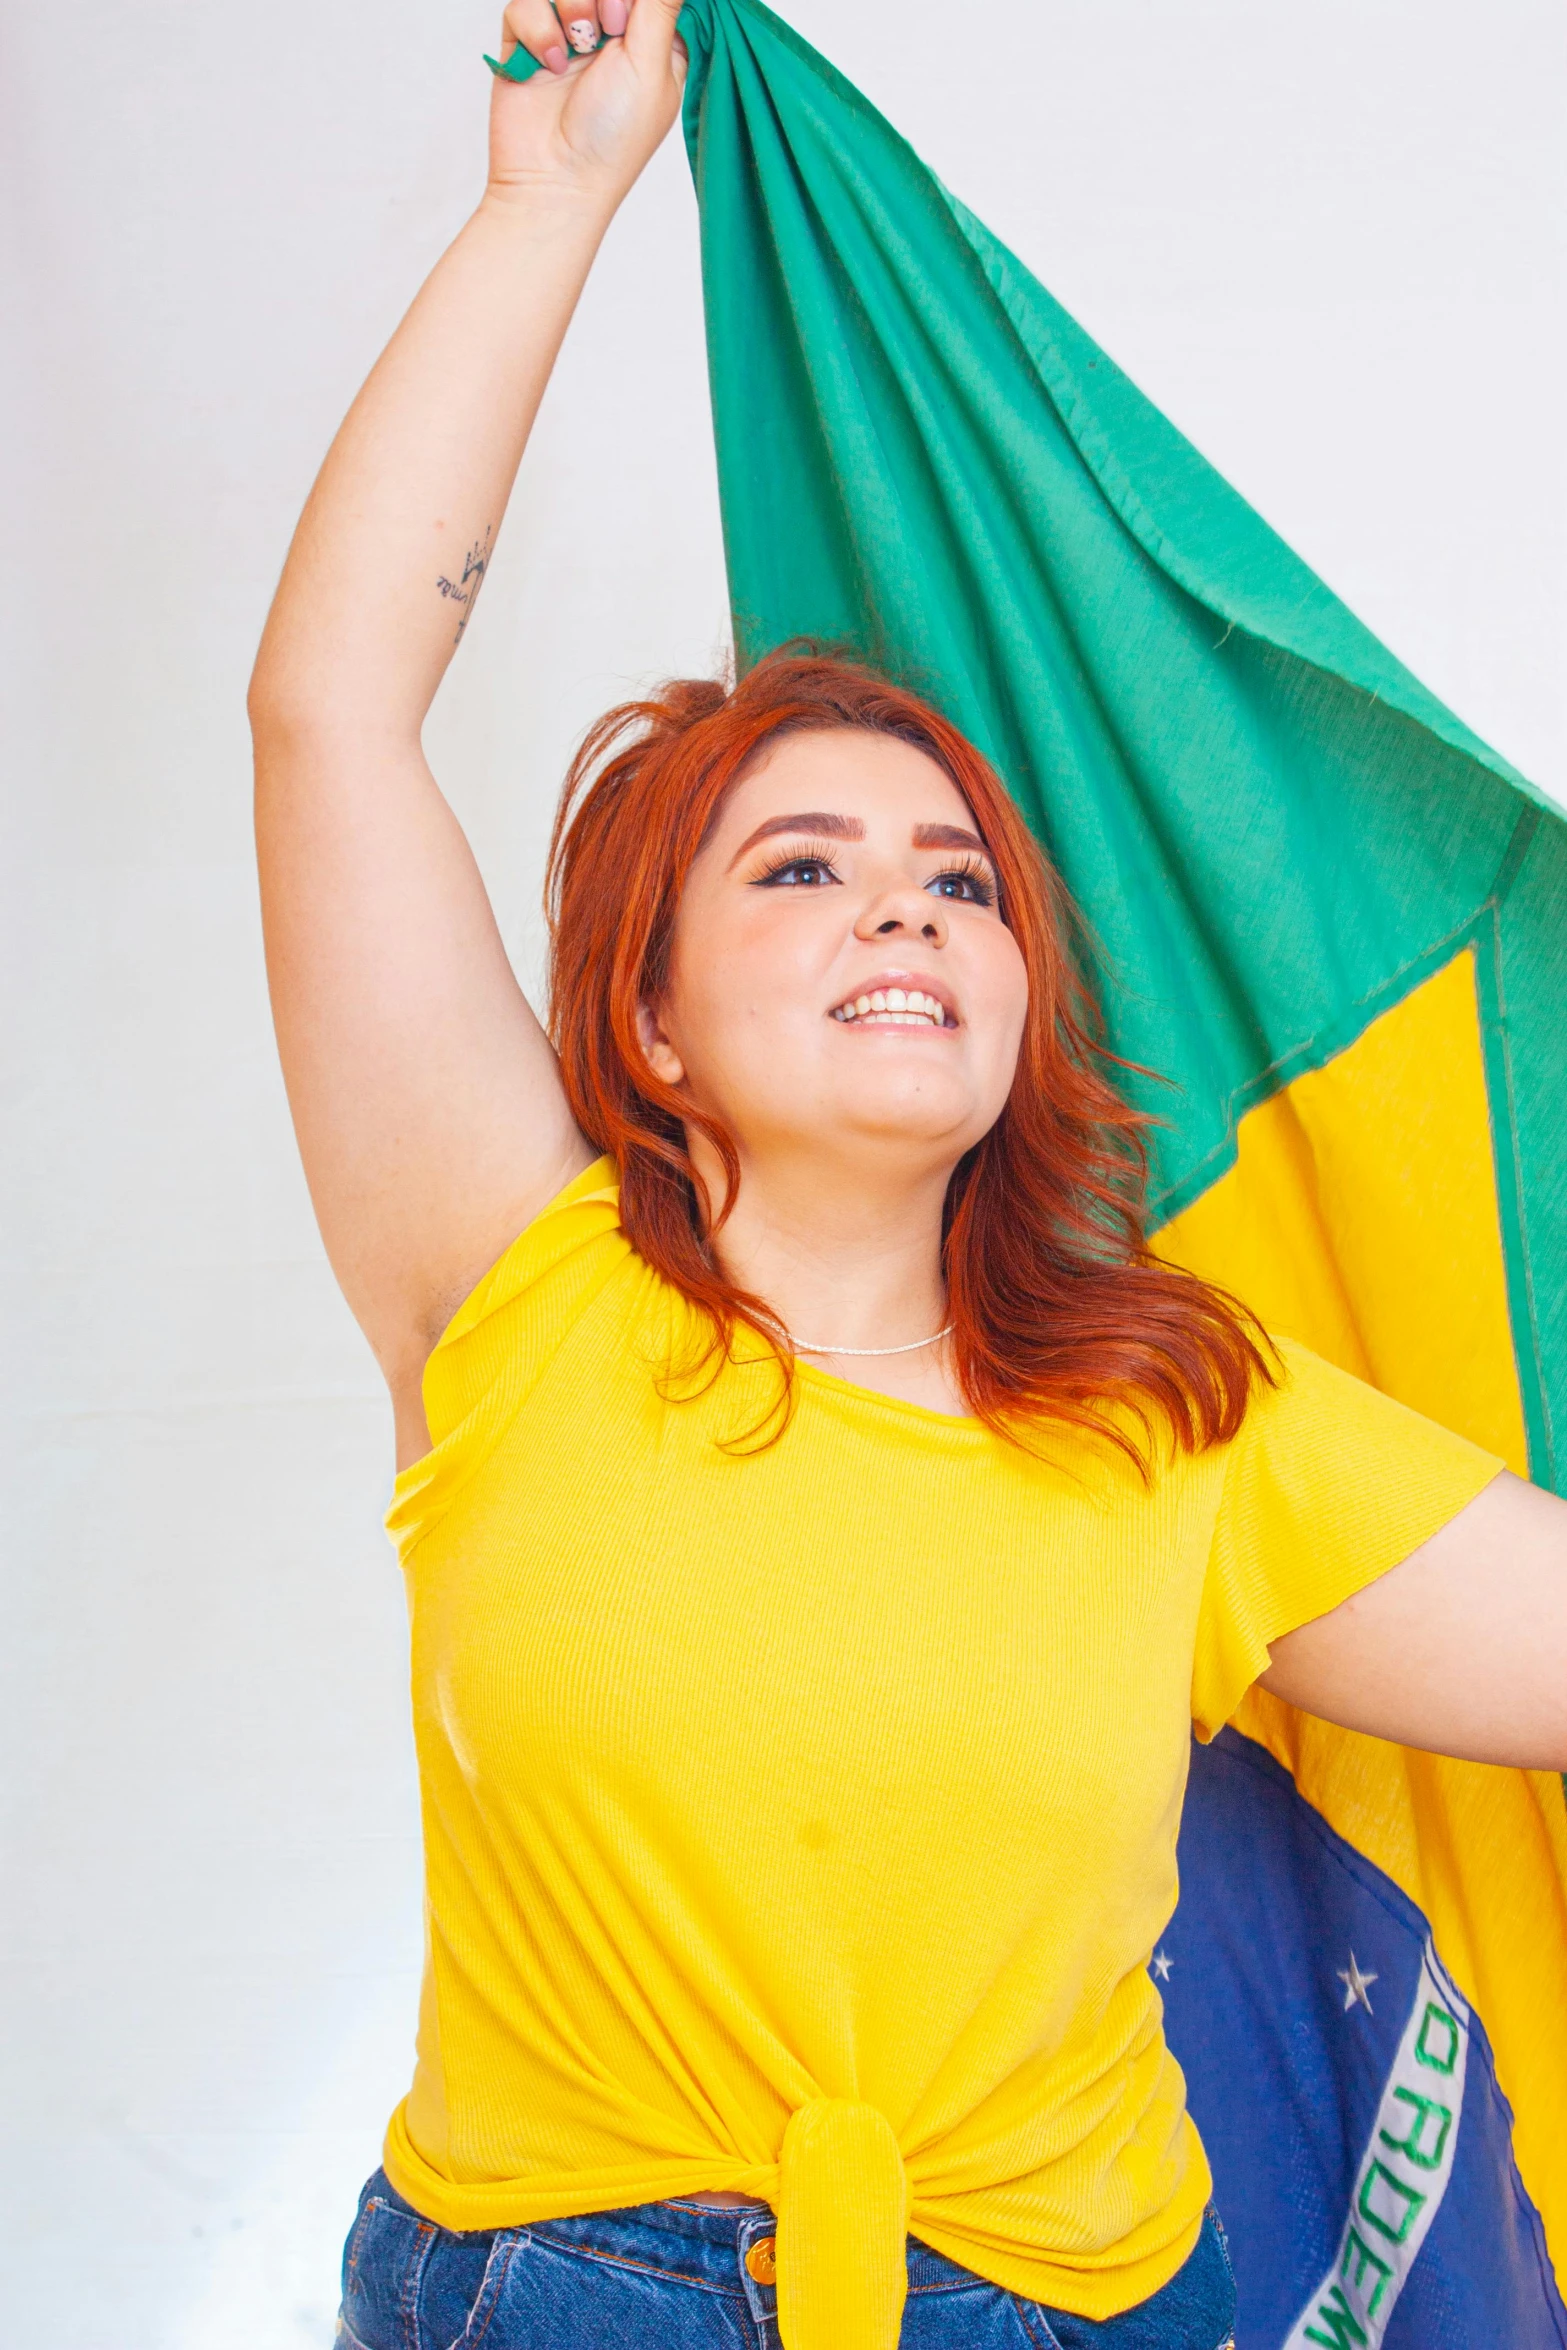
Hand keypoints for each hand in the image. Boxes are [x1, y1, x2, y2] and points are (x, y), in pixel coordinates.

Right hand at [486, 0, 686, 209]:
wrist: (553, 178)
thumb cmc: (613, 137)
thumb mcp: (652, 64)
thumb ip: (661, 4)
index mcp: (654, 39)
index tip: (633, 20)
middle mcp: (613, 33)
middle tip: (611, 31)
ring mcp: (570, 34)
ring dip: (572, 7)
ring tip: (579, 48)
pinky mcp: (530, 41)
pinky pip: (526, 3)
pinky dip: (538, 29)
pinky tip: (550, 64)